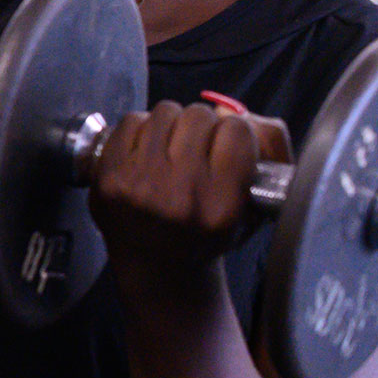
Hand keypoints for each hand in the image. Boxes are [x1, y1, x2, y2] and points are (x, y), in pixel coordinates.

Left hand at [89, 100, 292, 287]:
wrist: (156, 266)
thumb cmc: (208, 233)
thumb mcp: (256, 204)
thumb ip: (269, 147)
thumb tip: (234, 111)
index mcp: (221, 208)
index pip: (237, 131)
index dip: (236, 133)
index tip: (229, 147)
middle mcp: (179, 197)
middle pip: (199, 115)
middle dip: (203, 127)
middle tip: (199, 148)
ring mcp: (139, 185)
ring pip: (165, 112)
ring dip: (172, 124)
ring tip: (173, 149)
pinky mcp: (108, 176)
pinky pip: (131, 120)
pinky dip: (142, 129)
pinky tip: (147, 152)